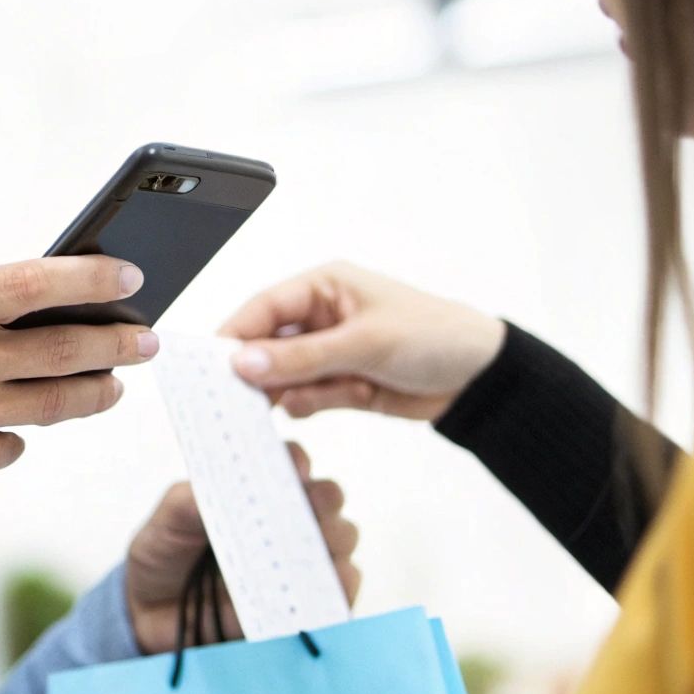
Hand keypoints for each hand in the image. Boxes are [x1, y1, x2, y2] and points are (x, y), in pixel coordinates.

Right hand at [0, 256, 158, 515]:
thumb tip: (34, 307)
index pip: (36, 283)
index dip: (93, 280)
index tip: (130, 278)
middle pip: (66, 350)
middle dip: (119, 345)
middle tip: (146, 340)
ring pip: (56, 405)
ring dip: (94, 394)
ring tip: (112, 387)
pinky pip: (11, 447)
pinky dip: (16, 435)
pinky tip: (9, 426)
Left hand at [124, 444, 361, 654]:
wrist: (149, 616)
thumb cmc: (163, 556)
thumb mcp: (166, 522)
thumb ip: (189, 501)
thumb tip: (223, 486)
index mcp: (256, 489)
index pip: (289, 462)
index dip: (295, 460)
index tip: (292, 468)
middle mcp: (285, 519)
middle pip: (327, 498)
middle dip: (323, 499)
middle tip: (308, 508)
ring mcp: (299, 561)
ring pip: (341, 540)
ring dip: (333, 540)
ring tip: (311, 549)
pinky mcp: (306, 604)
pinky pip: (341, 593)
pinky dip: (340, 587)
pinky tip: (324, 586)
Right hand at [218, 262, 504, 421]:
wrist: (482, 379)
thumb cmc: (435, 337)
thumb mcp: (365, 343)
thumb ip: (303, 358)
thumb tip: (245, 363)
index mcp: (323, 287)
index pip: (263, 308)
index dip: (234, 335)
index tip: (211, 366)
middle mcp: (320, 317)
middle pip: (266, 345)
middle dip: (259, 371)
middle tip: (240, 399)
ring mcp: (329, 353)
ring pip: (284, 377)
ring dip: (292, 392)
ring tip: (309, 400)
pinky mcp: (340, 384)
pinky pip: (307, 398)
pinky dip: (312, 406)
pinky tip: (335, 402)